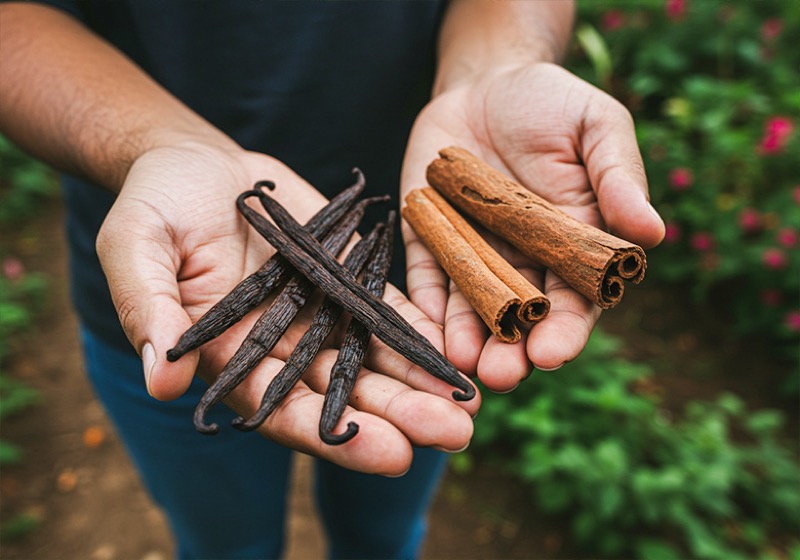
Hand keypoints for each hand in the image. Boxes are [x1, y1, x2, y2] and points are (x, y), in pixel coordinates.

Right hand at [97, 141, 476, 474]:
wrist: (195, 164)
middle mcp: (284, 344)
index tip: (391, 455)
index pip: (285, 410)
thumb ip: (150, 310)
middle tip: (456, 434)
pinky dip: (420, 327)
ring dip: (423, 380)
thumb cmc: (154, 205)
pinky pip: (386, 306)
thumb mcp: (136, 249)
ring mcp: (319, 311)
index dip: (335, 436)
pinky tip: (459, 343)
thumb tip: (161, 381)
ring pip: (375, 355)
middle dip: (402, 415)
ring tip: (472, 400)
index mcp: (232, 356)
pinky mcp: (344, 276)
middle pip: (346, 391)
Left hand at [401, 62, 664, 391]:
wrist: (486, 82)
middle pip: (521, 315)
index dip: (566, 329)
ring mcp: (476, 252)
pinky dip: (425, 303)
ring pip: (473, 306)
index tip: (553, 354)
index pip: (575, 299)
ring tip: (460, 365)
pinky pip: (428, 276)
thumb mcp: (595, 126)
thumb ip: (618, 178)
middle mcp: (525, 259)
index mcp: (574, 243)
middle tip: (500, 376)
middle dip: (511, 349)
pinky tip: (422, 330)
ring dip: (467, 338)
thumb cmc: (552, 102)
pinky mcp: (432, 238)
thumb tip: (651, 233)